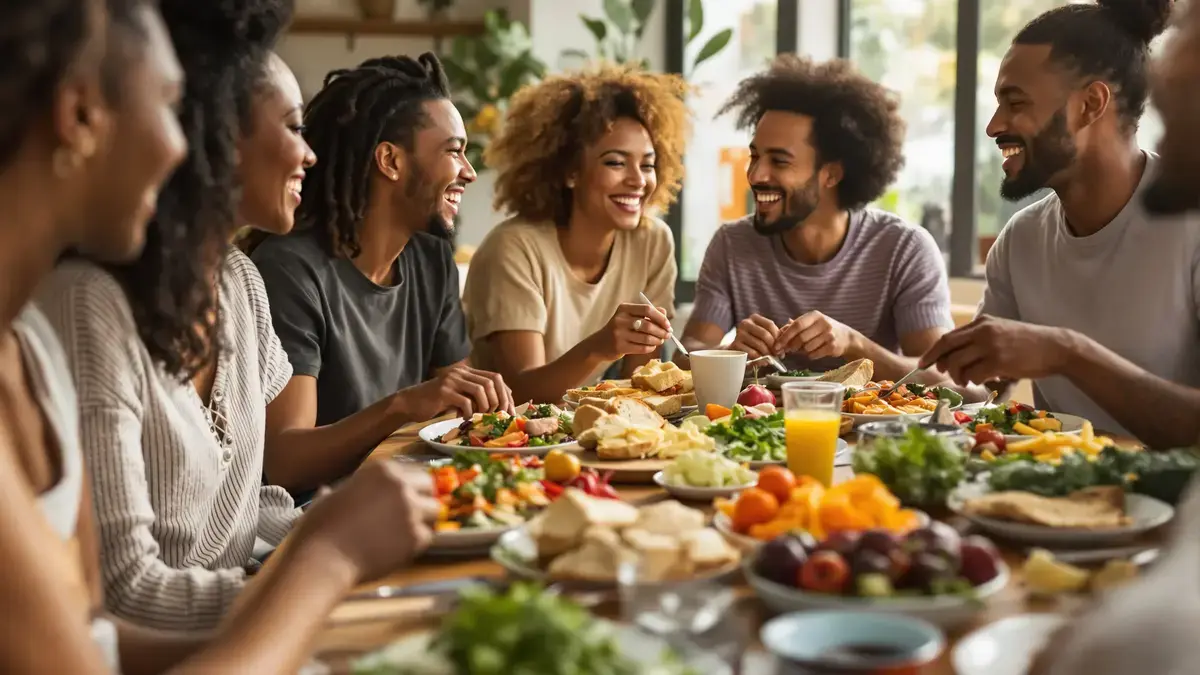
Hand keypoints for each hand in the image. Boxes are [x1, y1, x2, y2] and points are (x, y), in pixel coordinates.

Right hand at [292, 461, 438, 582]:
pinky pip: (428, 536)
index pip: (414, 470)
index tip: (405, 497)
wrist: (323, 557)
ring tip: (405, 533)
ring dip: (424, 520)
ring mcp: (411, 510)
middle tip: (410, 515)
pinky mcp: (416, 536)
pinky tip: (398, 548)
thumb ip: (339, 492)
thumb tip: (326, 492)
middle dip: (422, 499)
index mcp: (382, 469)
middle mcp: (401, 484)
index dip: (410, 486)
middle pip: (429, 486)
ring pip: (435, 511)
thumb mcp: (328, 498)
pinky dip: (417, 544)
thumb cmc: (319, 527)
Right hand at [398, 365, 513, 419]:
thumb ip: (476, 397)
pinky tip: (464, 419)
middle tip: (499, 416)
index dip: (506, 394)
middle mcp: (461, 372)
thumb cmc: (436, 403)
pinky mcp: (443, 391)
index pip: (495, 377)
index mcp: (467, 371)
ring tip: (481, 417)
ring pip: (481, 389)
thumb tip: (501, 407)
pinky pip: (465, 401)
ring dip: (486, 406)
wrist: (410, 403)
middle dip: (500, 400)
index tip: (510, 411)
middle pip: (492, 381)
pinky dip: (469, 413)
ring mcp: (452, 380)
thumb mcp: (459, 397)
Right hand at [588, 303, 669, 361]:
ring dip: (657, 340)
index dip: (660, 318)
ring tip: (660, 341)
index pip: (647, 309)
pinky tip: (651, 346)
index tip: (668, 325)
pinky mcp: (619, 347)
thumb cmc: (620, 329)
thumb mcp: (630, 317)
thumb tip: (665, 314)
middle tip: (668, 335)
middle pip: (648, 324)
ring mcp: (619, 334)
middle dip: (661, 331)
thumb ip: (647, 313)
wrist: (599, 344)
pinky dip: (650, 348)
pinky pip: (641, 348)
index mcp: (624, 308)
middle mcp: (620, 319)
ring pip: (646, 338)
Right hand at [729, 314, 779, 358]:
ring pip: (760, 345)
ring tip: (771, 359)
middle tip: (778, 355)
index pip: (770, 325)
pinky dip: (760, 359)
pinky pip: (753, 353)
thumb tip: (788, 336)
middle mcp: (745, 323)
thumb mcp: (763, 335)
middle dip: (774, 347)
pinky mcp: (735, 345)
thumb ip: (775, 334)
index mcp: (754, 318)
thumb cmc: (753, 343)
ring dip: (768, 354)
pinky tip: (763, 362)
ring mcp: (739, 334)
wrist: (734, 352)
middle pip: (765, 335)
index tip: (782, 346)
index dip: (778, 337)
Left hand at [774, 311, 854, 359]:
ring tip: (805, 348)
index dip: (785, 336)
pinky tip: (814, 351)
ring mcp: (829, 335)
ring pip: (807, 347)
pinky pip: (814, 354)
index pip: (796, 325)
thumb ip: (794, 326)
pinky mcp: (833, 346)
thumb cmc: (824, 330)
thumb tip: (778, 331)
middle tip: (787, 350)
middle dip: (791, 346)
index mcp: (815, 315)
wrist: (847, 338)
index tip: (776, 345)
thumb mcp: (811, 323)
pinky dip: (811, 355)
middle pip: (801, 338)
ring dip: (802, 351)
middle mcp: (823, 323)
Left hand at [918, 315, 1071, 385]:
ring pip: (957, 363)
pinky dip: (974, 381)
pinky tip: (983, 381)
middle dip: (936, 363)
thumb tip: (954, 356)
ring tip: (967, 380)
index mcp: (982, 322)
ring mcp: (991, 345)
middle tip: (940, 374)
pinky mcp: (1000, 361)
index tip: (923, 363)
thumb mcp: (1000, 332)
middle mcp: (983, 331)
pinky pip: (974, 375)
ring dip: (958, 376)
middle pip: (946, 347)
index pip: (948, 337)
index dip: (932, 352)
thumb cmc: (1028, 344)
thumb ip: (978, 339)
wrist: (1056, 347)